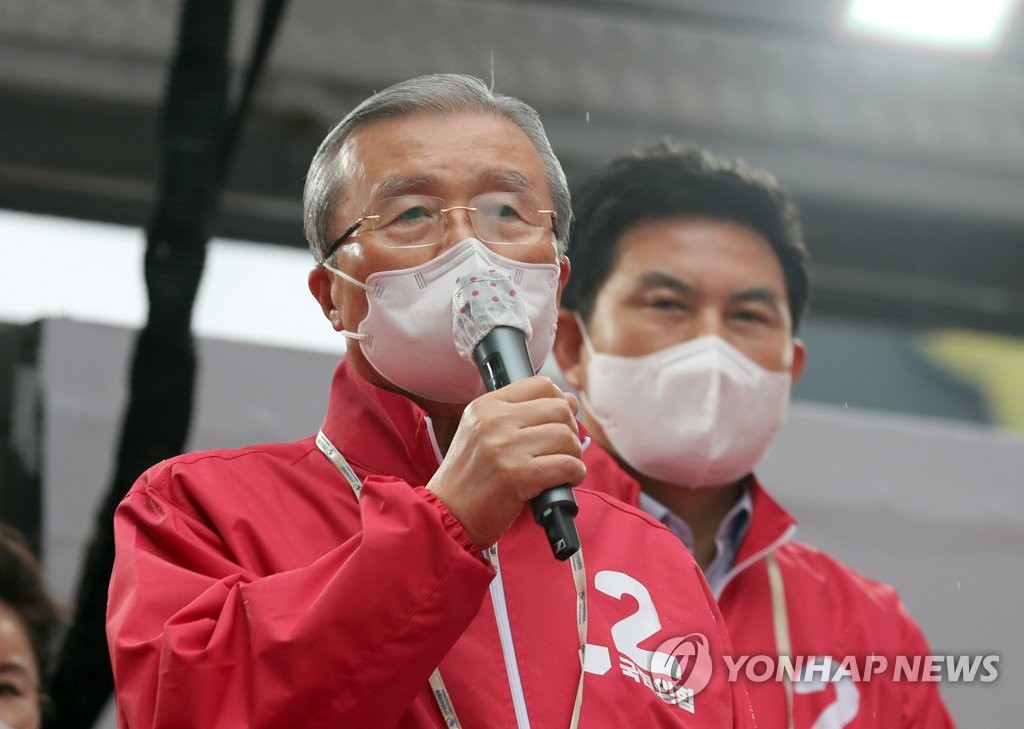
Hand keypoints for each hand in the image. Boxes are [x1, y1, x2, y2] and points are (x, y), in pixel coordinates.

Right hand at [426, 376, 584, 547]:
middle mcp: (495, 421)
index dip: (559, 401)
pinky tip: (564, 481)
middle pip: (559, 409)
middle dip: (570, 431)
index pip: (540, 384)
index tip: (560, 420)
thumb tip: (569, 400)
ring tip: (561, 468)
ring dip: (573, 455)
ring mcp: (506, 448)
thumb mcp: (481, 433)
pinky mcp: (518, 476)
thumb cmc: (470, 478)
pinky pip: (567, 465)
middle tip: (562, 450)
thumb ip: (520, 415)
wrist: (448, 514)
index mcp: (485, 406)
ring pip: (566, 437)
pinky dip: (574, 474)